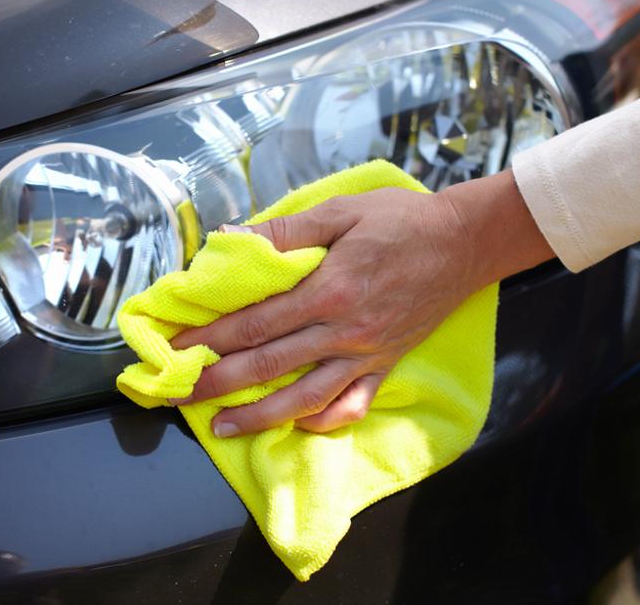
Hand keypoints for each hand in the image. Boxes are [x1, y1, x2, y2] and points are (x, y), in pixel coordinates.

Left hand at [171, 180, 488, 435]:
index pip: (254, 322)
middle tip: (179, 395)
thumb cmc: (399, 221)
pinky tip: (296, 424)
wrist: (463, 243)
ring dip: (259, 416)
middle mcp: (344, 331)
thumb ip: (283, 230)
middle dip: (219, 382)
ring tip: (222, 427)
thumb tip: (228, 239)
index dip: (211, 337)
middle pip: (270, 365)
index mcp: (328, 290)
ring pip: (305, 397)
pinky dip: (323, 421)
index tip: (177, 347)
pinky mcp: (386, 365)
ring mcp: (367, 355)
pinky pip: (353, 406)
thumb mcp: (339, 211)